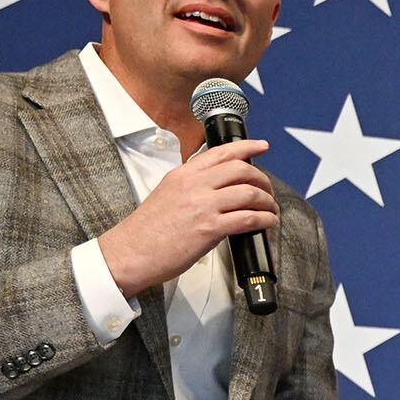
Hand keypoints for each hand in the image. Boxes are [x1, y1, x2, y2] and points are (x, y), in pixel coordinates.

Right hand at [99, 138, 276, 299]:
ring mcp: (202, 205)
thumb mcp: (166, 195)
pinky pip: (248, 218)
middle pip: (241, 170)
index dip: (247, 147)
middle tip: (268, 191)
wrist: (129, 252)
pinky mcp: (209, 228)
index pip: (221, 152)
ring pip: (249, 192)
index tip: (262, 146)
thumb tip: (218, 189)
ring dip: (267, 201)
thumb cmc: (146, 231)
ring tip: (270, 210)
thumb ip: (191, 187)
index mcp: (183, 174)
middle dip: (262, 180)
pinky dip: (264, 219)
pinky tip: (267, 223)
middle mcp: (194, 185)